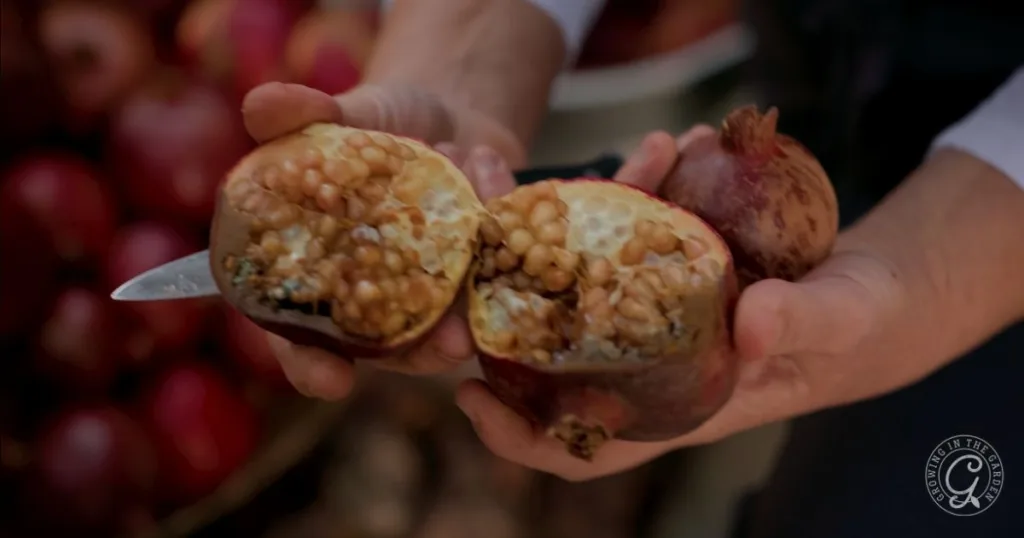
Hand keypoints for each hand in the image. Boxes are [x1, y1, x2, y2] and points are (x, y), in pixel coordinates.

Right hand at [240, 80, 532, 398]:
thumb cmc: (375, 128)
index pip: (307, 343)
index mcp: (328, 279)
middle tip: (453, 340)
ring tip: (476, 219)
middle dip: (427, 351)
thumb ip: (301, 118)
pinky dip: (496, 206)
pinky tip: (484, 159)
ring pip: (462, 318)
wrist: (444, 113)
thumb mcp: (342, 117)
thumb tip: (258, 104)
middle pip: (398, 351)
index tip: (332, 383)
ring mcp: (441, 294)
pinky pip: (503, 261)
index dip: (313, 367)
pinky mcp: (489, 272)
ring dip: (473, 280)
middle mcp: (383, 299)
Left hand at [455, 126, 912, 481]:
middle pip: (559, 342)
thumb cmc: (853, 327)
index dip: (523, 434)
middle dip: (521, 287)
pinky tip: (682, 142)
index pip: (584, 442)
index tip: (472, 397)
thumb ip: (796, 326)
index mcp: (676, 399)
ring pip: (593, 270)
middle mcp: (650, 356)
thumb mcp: (834, 326)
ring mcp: (655, 305)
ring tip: (642, 149)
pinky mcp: (672, 261)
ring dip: (597, 205)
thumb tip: (748, 323)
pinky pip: (638, 226)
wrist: (866, 294)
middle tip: (496, 222)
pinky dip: (655, 181)